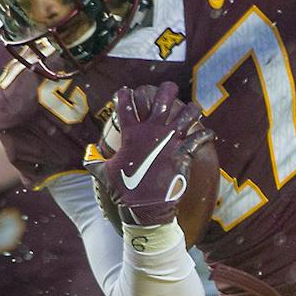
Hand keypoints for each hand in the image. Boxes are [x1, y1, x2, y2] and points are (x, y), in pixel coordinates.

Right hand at [88, 83, 210, 227]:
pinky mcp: (184, 153)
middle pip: (162, 99)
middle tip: (169, 87)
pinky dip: (206, 134)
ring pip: (187, 114)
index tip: (126, 90)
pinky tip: (209, 133)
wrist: (146, 207)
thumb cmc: (125, 191)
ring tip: (192, 109)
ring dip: (191, 110)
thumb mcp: (104, 174)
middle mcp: (153, 132)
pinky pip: (200, 138)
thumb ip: (94, 160)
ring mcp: (170, 141)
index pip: (125, 105)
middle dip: (166, 90)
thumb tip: (87, 153)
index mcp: (132, 134)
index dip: (124, 95)